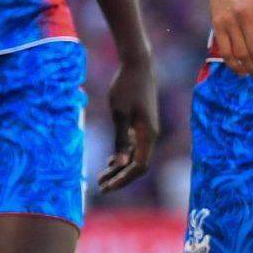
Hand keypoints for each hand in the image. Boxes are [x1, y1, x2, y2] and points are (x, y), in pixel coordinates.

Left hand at [98, 55, 158, 193]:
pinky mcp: (142, 124)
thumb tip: (120, 164)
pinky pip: (135, 147)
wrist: (137, 65)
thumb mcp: (119, 113)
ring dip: (120, 168)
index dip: (123, 179)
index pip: (139, 167)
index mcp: (148, 134)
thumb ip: (120, 139)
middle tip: (100, 187)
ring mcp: (147, 130)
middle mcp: (151, 135)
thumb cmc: (126, 87)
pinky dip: (124, 156)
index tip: (106, 187)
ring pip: (136, 157)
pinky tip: (111, 161)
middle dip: (120, 178)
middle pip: (139, 165)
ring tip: (102, 177)